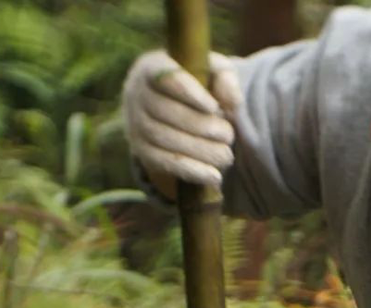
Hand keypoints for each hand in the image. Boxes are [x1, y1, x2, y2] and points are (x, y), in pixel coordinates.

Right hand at [122, 48, 241, 187]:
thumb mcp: (212, 72)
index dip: (190, 93)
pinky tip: (214, 176)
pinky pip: (165, 163)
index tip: (214, 107)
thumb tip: (234, 101)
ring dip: (200, 150)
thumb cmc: (196, 83)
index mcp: (152, 68)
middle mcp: (137, 96)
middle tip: (229, 134)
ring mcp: (136, 125)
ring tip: (226, 155)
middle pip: (166, 112)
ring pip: (166, 139)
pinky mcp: (142, 152)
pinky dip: (192, 171)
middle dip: (201, 126)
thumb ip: (225, 79)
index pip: (166, 78)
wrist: (167, 106)